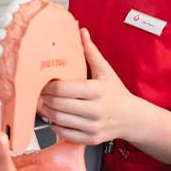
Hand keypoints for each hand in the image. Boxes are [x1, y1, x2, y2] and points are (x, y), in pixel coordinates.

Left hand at [38, 28, 138, 144]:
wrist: (133, 118)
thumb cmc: (116, 93)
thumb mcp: (105, 71)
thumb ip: (91, 52)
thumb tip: (81, 32)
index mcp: (96, 91)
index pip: (62, 89)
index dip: (47, 86)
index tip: (42, 83)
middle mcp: (95, 110)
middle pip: (57, 105)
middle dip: (43, 99)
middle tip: (38, 94)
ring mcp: (93, 126)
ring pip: (58, 120)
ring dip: (46, 112)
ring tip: (43, 105)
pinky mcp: (91, 139)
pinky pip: (65, 134)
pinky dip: (55, 126)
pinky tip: (54, 118)